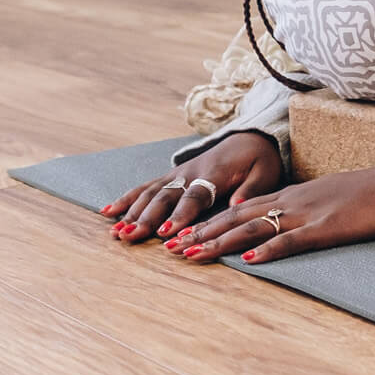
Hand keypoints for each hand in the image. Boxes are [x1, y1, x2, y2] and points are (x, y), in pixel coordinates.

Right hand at [103, 132, 281, 243]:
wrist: (250, 137)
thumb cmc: (260, 160)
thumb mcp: (266, 172)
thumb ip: (250, 189)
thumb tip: (235, 206)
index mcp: (215, 173)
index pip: (195, 196)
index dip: (180, 214)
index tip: (167, 232)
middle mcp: (191, 173)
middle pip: (165, 196)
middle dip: (147, 218)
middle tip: (131, 237)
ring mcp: (178, 173)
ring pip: (151, 193)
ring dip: (132, 213)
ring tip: (117, 233)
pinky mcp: (172, 176)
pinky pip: (145, 187)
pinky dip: (126, 199)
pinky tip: (108, 212)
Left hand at [166, 158, 374, 264]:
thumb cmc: (373, 194)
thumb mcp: (332, 199)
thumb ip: (307, 212)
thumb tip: (287, 227)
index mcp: (294, 195)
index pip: (242, 206)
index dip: (211, 221)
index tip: (185, 234)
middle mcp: (293, 201)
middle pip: (238, 215)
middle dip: (203, 231)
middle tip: (172, 247)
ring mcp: (309, 213)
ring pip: (254, 226)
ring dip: (220, 241)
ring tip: (192, 254)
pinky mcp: (328, 227)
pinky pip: (292, 240)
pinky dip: (268, 250)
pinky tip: (249, 261)